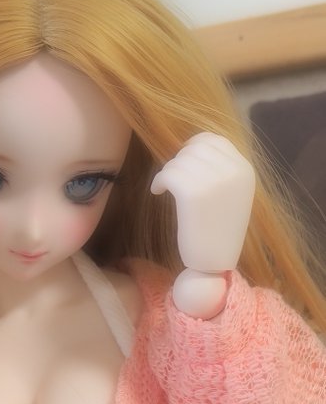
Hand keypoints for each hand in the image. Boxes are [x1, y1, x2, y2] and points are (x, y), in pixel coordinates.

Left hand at [150, 132, 255, 271]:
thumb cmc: (217, 231)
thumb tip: (192, 144)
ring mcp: (215, 182)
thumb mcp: (230, 194)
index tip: (182, 163)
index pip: (214, 140)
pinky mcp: (194, 194)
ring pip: (179, 160)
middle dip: (179, 161)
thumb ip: (220, 169)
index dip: (192, 147)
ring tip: (167, 188)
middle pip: (194, 148)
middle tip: (173, 180)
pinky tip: (157, 192)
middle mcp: (233, 172)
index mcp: (245, 170)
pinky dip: (159, 180)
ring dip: (168, 172)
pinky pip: (168, 172)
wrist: (214, 264)